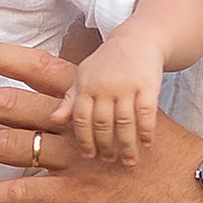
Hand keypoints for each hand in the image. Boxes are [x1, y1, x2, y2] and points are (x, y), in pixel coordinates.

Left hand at [0, 38, 202, 202]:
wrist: (199, 187)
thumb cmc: (165, 152)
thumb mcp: (130, 112)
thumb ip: (92, 105)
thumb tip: (61, 99)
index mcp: (88, 97)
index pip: (33, 67)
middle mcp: (77, 122)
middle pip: (7, 105)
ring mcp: (76, 159)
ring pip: (7, 147)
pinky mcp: (79, 195)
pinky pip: (23, 193)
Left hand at [57, 20, 164, 167]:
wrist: (137, 40)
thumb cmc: (107, 63)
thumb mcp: (84, 76)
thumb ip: (70, 99)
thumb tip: (54, 120)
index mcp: (86, 85)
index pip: (82, 119)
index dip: (85, 140)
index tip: (89, 156)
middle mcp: (105, 86)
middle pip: (103, 124)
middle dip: (106, 146)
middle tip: (110, 162)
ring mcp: (127, 85)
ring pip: (125, 122)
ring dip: (127, 144)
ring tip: (129, 161)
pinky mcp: (148, 84)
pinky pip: (147, 113)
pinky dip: (147, 131)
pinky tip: (148, 144)